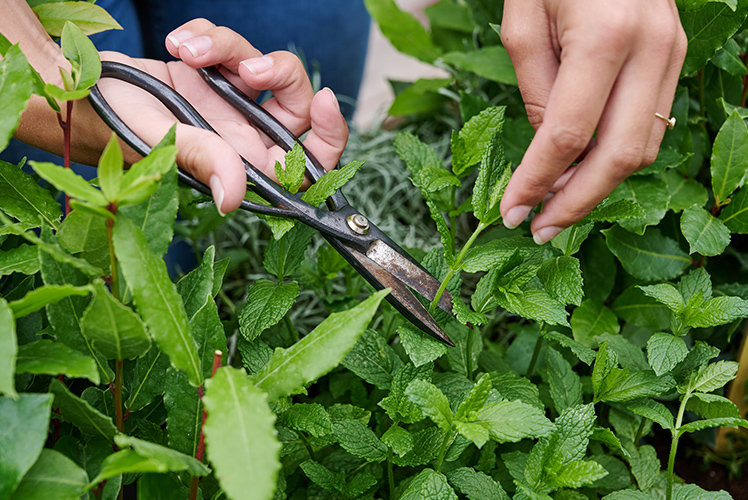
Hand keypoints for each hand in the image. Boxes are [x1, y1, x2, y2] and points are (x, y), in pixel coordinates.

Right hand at [97, 19, 347, 213]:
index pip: (308, 161)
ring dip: (229, 47)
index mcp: (244, 162)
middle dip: (281, 75)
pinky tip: (178, 43)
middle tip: (248, 69)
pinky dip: (207, 34)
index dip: (328, 135)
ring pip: (262, 67)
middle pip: (297, 105)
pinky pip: (229, 45)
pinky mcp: (210, 74)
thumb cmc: (113, 127)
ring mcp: (227, 102)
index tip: (325, 101)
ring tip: (190, 50)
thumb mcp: (160, 143)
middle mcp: (242, 134)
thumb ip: (203, 160)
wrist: (79, 93)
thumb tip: (234, 198)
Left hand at [498, 0, 686, 243]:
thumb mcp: (522, 25)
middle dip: (575, 203)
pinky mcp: (675, 56)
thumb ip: (538, 91)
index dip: (538, 183)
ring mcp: (672, 52)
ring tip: (556, 203)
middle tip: (539, 228)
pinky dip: (616, 156)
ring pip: (643, 147)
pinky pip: (650, 123)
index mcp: (604, 38)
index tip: (512, 213)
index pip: (568, 136)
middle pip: (618, 156)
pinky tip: (582, 169)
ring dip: (598, 186)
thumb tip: (550, 153)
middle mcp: (650, 49)